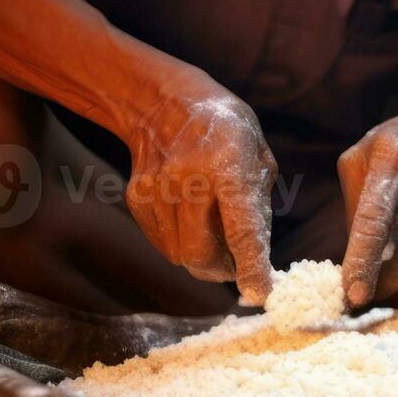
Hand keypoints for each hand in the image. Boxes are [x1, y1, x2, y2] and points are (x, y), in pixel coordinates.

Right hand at [124, 77, 276, 303]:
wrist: (166, 103)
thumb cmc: (226, 129)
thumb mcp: (258, 154)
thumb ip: (258, 204)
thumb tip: (257, 255)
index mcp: (228, 166)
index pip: (241, 230)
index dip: (252, 268)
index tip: (260, 293)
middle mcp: (189, 180)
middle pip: (201, 254)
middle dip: (222, 272)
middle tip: (236, 268)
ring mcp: (157, 190)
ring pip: (179, 254)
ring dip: (202, 259)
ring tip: (216, 239)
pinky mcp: (137, 198)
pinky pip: (162, 242)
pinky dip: (181, 244)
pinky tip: (191, 220)